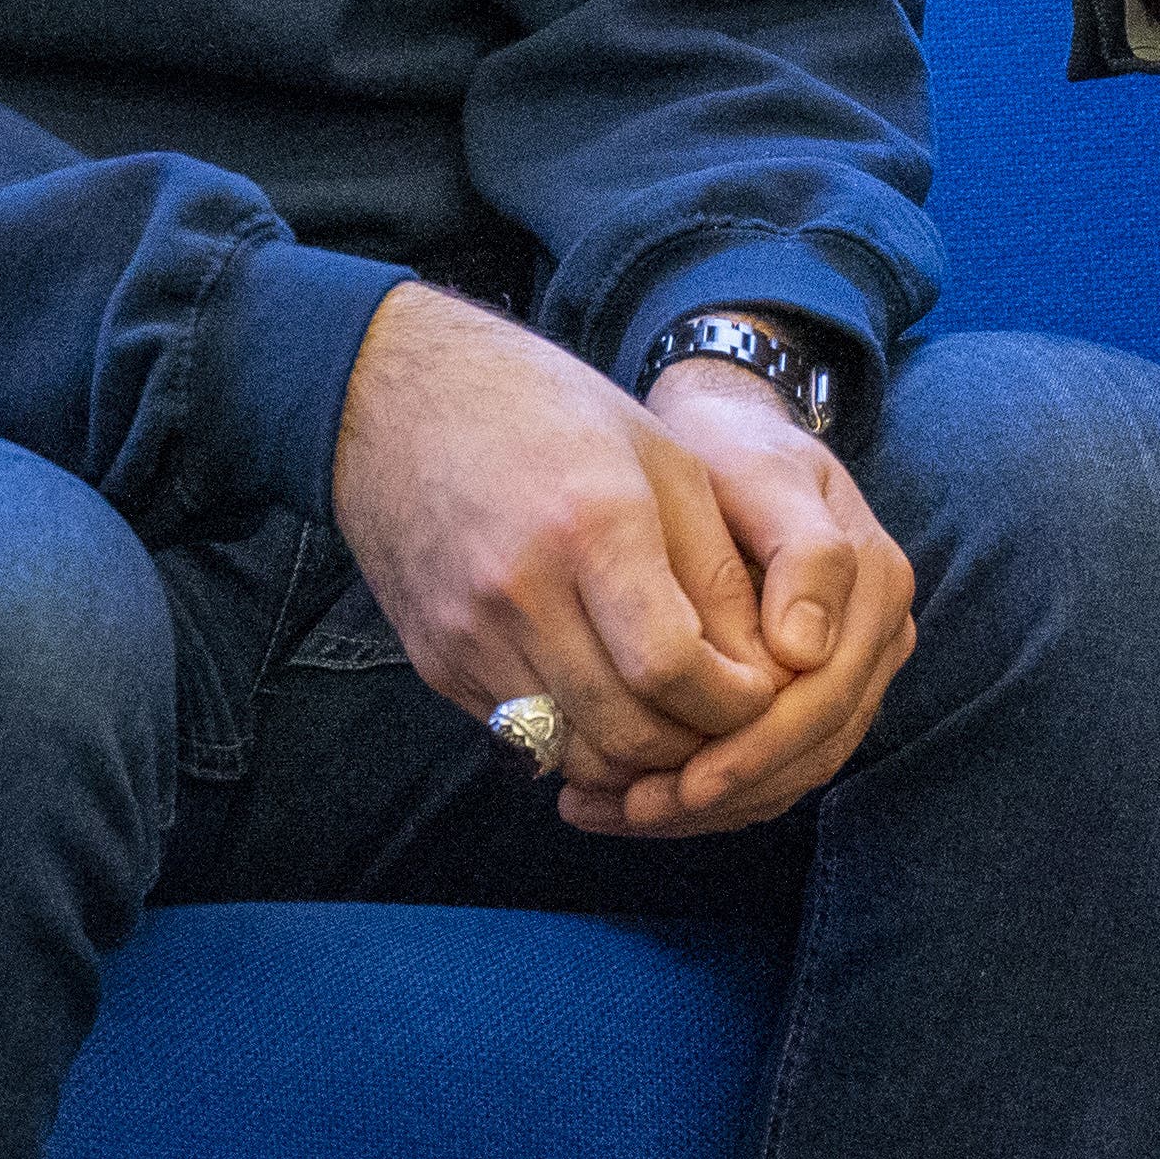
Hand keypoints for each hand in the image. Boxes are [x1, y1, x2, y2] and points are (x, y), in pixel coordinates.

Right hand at [330, 286, 790, 814]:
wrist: (396, 401)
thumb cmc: (549, 413)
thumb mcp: (659, 459)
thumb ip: (714, 569)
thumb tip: (763, 671)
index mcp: (592, 525)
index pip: (672, 667)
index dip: (732, 702)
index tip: (761, 693)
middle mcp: (521, 591)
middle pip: (626, 729)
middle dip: (694, 746)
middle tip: (728, 723)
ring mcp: (468, 635)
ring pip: (576, 752)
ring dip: (637, 757)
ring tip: (675, 719)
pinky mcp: (437, 663)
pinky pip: (524, 736)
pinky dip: (578, 735)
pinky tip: (607, 697)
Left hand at [604, 362, 918, 838]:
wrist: (729, 436)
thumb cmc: (734, 448)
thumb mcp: (763, 475)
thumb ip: (801, 551)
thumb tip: (803, 654)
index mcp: (875, 585)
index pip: (821, 699)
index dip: (752, 750)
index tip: (678, 781)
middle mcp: (876, 636)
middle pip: (810, 751)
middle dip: (721, 794)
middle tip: (631, 813)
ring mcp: (850, 669)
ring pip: (791, 771)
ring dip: (706, 806)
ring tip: (610, 812)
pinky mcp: (812, 692)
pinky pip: (772, 763)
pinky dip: (706, 793)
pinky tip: (629, 799)